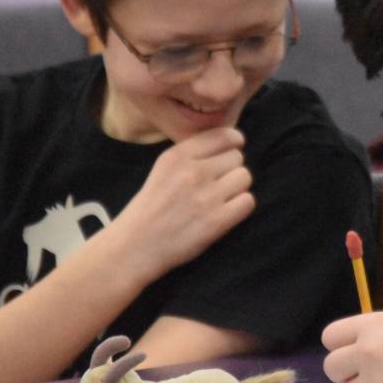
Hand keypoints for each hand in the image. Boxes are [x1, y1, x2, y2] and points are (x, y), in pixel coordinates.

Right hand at [113, 127, 253, 280]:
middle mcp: (192, 172)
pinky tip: (226, 213)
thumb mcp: (163, 168)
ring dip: (237, 188)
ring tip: (220, 199)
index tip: (231, 151)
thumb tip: (231, 143)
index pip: (223, 135)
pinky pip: (248, 201)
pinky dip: (240, 207)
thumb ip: (193, 154)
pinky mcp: (216, 221)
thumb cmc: (151, 208)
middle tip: (216, 185)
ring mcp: (206, 197)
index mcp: (177, 156)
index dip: (233, 143)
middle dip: (230, 170)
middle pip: (237, 157)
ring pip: (245, 177)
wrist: (134, 246)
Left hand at [322, 312, 382, 382]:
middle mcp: (369, 348)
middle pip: (331, 366)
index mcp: (374, 324)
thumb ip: (376, 337)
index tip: (354, 354)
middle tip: (367, 375)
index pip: (331, 337)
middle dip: (345, 374)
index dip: (340, 348)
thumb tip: (353, 353)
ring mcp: (376, 378)